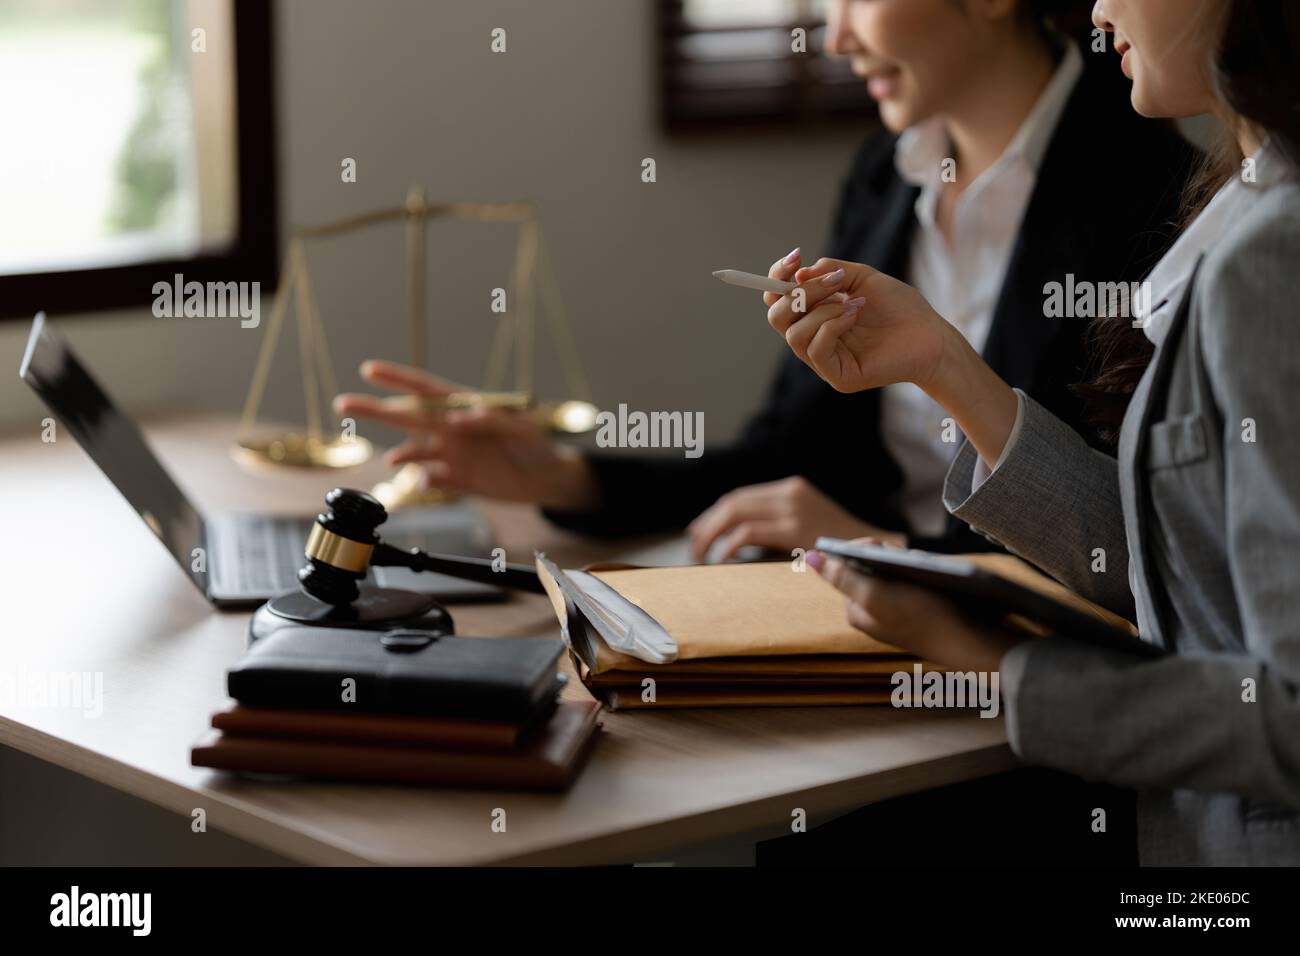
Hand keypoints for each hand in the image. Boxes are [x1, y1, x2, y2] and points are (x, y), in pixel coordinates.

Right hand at [333, 360, 600, 508]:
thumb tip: (461, 417)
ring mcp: (450, 454)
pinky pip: (430, 478)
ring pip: (414, 450)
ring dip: (400, 454)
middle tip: (343, 402)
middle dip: (375, 408)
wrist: (546, 480)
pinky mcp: (455, 479)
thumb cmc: (538, 446)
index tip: (369, 369)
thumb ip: (494, 419)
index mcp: (464, 406)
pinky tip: (426, 480)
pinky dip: (424, 479)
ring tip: (392, 460)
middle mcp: (451, 428)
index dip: (397, 377)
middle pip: (407, 415)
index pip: (425, 388)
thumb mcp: (524, 428)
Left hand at [686, 476, 905, 562]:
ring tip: (700, 555)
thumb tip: (739, 540)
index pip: (741, 496)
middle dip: (706, 523)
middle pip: (732, 502)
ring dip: (711, 534)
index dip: (714, 514)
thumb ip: (780, 524)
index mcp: (792, 488)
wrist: (879, 549)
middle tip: (693, 546)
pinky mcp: (794, 530)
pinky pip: (748, 534)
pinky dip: (730, 546)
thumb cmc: (843, 544)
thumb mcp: (809, 524)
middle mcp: (790, 492)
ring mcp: (792, 509)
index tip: (699, 532)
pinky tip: (723, 560)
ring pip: (735, 513)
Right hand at [764, 255, 951, 394]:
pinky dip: (832, 325)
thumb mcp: (861, 278)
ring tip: (853, 303)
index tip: (796, 256)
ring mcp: (824, 361)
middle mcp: (814, 339)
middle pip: (777, 317)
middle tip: (834, 282)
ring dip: (822, 309)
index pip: (777, 300)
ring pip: (794, 335)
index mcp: (814, 316)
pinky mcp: (838, 377)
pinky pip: (816, 349)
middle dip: (801, 293)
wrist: (931, 335)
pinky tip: (855, 315)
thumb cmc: (900, 307)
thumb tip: (797, 276)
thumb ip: (829, 271)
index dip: (777, 277)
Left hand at [806, 540, 1025, 672]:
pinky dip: (922, 573)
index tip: (886, 551)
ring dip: (909, 563)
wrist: (972, 642)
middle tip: (910, 565)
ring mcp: (895, 609)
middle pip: (872, 565)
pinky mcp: (917, 607)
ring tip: (925, 574)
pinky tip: (935, 579)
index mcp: (855, 609)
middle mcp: (871, 610)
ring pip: (895, 569)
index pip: (848, 564)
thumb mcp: (877, 596)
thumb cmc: (924, 618)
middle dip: (891, 557)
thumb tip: (808, 557)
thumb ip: (842, 577)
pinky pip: (913, 580)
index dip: (866, 550)